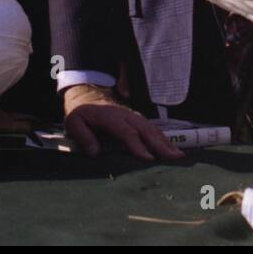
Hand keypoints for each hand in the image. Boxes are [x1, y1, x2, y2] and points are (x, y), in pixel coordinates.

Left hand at [62, 84, 183, 161]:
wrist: (86, 95)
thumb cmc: (81, 113)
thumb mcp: (74, 123)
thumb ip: (83, 137)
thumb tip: (95, 153)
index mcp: (110, 117)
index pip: (126, 132)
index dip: (138, 145)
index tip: (149, 159)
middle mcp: (125, 115)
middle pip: (145, 130)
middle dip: (160, 145)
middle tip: (174, 158)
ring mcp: (133, 116)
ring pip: (152, 129)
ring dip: (166, 142)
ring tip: (178, 155)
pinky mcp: (136, 119)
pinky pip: (152, 128)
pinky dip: (163, 138)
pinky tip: (171, 148)